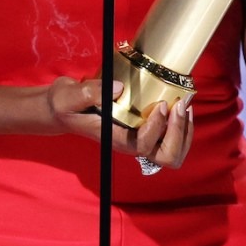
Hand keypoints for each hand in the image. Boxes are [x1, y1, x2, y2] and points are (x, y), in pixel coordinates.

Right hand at [46, 78, 193, 167]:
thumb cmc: (64, 105)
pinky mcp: (143, 130)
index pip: (144, 145)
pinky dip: (182, 126)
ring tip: (184, 106)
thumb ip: (88, 93)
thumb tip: (119, 88)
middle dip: (178, 133)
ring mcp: (138, 139)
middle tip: (179, 106)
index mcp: (115, 139)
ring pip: (173, 152)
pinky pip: (171, 139)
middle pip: (166, 156)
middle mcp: (130, 143)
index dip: (158, 128)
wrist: (61, 109)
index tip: (161, 105)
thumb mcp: (67, 97)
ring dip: (184, 131)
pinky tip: (180, 106)